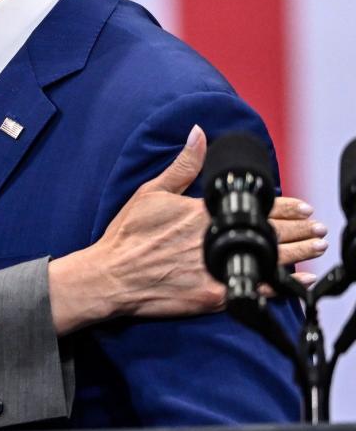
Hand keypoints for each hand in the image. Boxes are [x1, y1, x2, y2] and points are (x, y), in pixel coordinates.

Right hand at [47, 126, 328, 333]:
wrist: (111, 275)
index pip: (255, 207)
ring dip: (298, 254)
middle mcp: (213, 240)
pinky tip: (296, 283)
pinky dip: (280, 287)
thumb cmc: (127, 236)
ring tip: (315, 248)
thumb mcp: (150, 192)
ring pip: (268, 261)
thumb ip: (181, 166)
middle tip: (318, 228)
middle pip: (269, 234)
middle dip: (300, 230)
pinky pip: (255, 290)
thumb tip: (198, 134)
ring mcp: (215, 270)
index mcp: (202, 214)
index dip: (285, 206)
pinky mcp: (212, 296)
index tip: (303, 206)